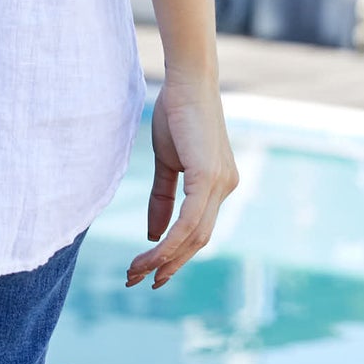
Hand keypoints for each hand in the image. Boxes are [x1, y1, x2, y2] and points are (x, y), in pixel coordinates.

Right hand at [126, 72, 238, 290]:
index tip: (153, 273)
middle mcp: (226, 188)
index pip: (199, 231)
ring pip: (194, 236)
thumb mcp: (168, 163)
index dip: (177, 255)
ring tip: (137, 271)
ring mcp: (221, 183)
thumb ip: (164, 198)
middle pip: (199, 240)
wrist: (187, 82)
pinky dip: (170, 239)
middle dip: (170, 265)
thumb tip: (154, 235)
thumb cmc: (177, 115)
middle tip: (141, 281)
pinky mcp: (209, 176)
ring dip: (164, 257)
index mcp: (219, 185)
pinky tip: (152, 252)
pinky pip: (189, 219)